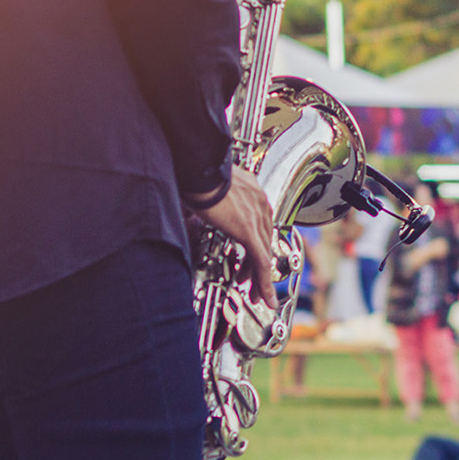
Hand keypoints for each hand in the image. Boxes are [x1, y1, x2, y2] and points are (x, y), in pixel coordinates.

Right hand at [194, 165, 277, 293]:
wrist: (195, 164)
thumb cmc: (194, 171)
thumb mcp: (207, 188)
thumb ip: (210, 202)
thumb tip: (196, 210)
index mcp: (251, 190)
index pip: (260, 224)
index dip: (256, 244)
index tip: (250, 257)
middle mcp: (258, 201)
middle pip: (264, 240)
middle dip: (258, 265)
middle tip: (252, 281)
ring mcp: (255, 215)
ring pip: (264, 254)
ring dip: (259, 278)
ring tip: (256, 295)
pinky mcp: (247, 229)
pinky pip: (260, 261)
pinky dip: (263, 281)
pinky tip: (263, 295)